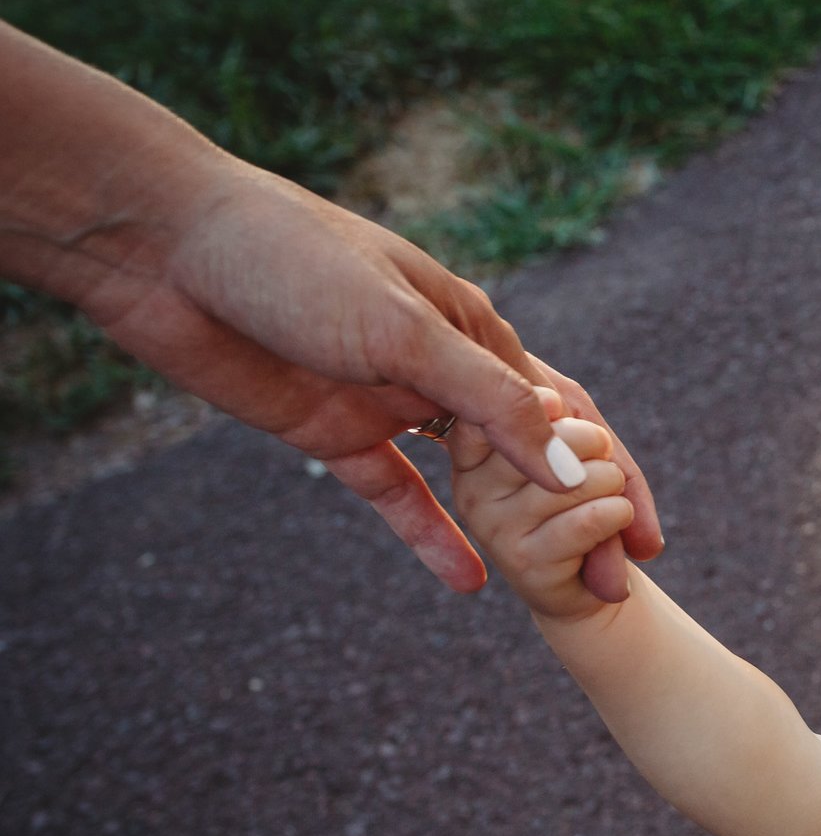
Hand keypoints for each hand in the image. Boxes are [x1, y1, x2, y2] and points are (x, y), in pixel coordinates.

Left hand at [0, 21, 661, 594]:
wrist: (162, 245)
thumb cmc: (289, 259)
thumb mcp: (402, 331)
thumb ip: (488, 403)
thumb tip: (573, 472)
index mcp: (475, 329)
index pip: (568, 415)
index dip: (615, 478)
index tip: (644, 540)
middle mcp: (441, 369)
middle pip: (530, 456)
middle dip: (580, 520)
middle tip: (618, 584)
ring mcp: (389, 403)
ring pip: (474, 481)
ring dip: (522, 533)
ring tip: (564, 590)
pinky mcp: (333, 432)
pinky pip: (398, 496)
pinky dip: (434, 539)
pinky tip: (472, 584)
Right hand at [449, 390, 638, 622]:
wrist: (594, 577)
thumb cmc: (587, 497)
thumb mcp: (584, 443)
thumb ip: (579, 427)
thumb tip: (559, 432)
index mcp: (472, 450)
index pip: (507, 403)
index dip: (551, 407)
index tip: (566, 419)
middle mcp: (469, 487)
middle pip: (549, 438)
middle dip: (597, 447)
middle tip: (599, 469)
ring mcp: (491, 526)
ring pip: (574, 479)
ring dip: (614, 486)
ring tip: (606, 502)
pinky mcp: (522, 562)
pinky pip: (590, 519)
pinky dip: (620, 514)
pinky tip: (612, 526)